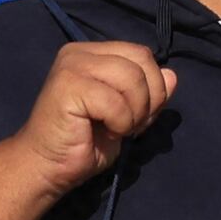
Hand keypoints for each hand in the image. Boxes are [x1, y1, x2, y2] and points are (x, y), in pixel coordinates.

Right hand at [22, 41, 171, 191]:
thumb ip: (149, 94)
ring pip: (132, 79)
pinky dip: (121, 124)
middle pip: (142, 62)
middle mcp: (79, 53)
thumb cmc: (85, 142)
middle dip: (148, 99)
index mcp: (92, 53)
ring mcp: (71, 67)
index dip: (153, 86)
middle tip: (128, 124)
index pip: (142, 54)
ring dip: (135, 113)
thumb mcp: (129, 114)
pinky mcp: (67, 86)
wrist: (48, 166)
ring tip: (116, 128)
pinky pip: (116, 102)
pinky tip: (106, 132)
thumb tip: (172, 75)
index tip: (137, 115)